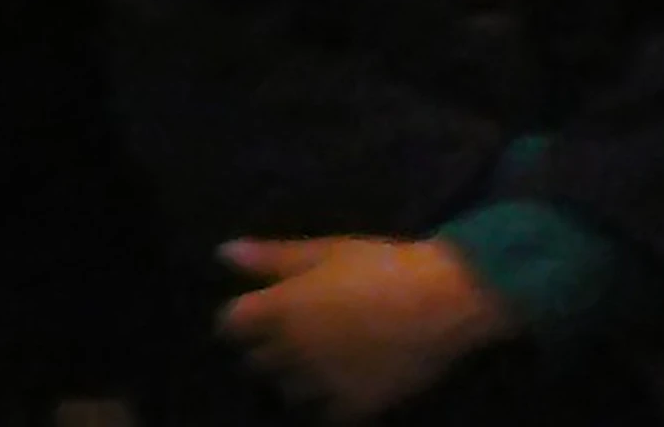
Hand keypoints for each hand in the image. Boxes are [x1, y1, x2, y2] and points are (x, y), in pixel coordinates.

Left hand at [217, 237, 514, 420]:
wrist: (440, 300)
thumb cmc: (379, 265)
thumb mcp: (324, 251)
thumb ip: (271, 258)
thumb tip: (223, 254)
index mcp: (281, 309)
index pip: (232, 325)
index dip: (237, 320)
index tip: (250, 315)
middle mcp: (293, 351)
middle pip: (256, 361)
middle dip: (264, 349)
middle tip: (284, 336)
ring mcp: (323, 382)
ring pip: (287, 391)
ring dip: (292, 378)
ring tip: (311, 362)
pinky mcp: (355, 405)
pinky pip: (324, 414)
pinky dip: (326, 402)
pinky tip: (339, 385)